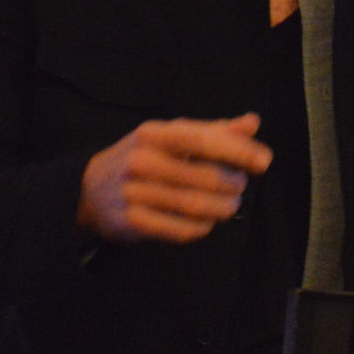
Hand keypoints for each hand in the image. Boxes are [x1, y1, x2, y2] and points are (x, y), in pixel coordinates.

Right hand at [77, 114, 272, 243]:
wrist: (89, 190)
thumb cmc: (142, 158)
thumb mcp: (170, 137)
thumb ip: (212, 132)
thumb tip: (252, 123)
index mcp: (154, 134)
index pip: (203, 140)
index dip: (238, 151)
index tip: (264, 161)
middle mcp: (142, 161)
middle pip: (205, 177)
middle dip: (232, 184)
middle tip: (239, 186)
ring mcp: (134, 193)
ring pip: (196, 206)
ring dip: (222, 208)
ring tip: (229, 205)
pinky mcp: (132, 222)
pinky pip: (180, 231)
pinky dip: (202, 228)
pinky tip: (206, 222)